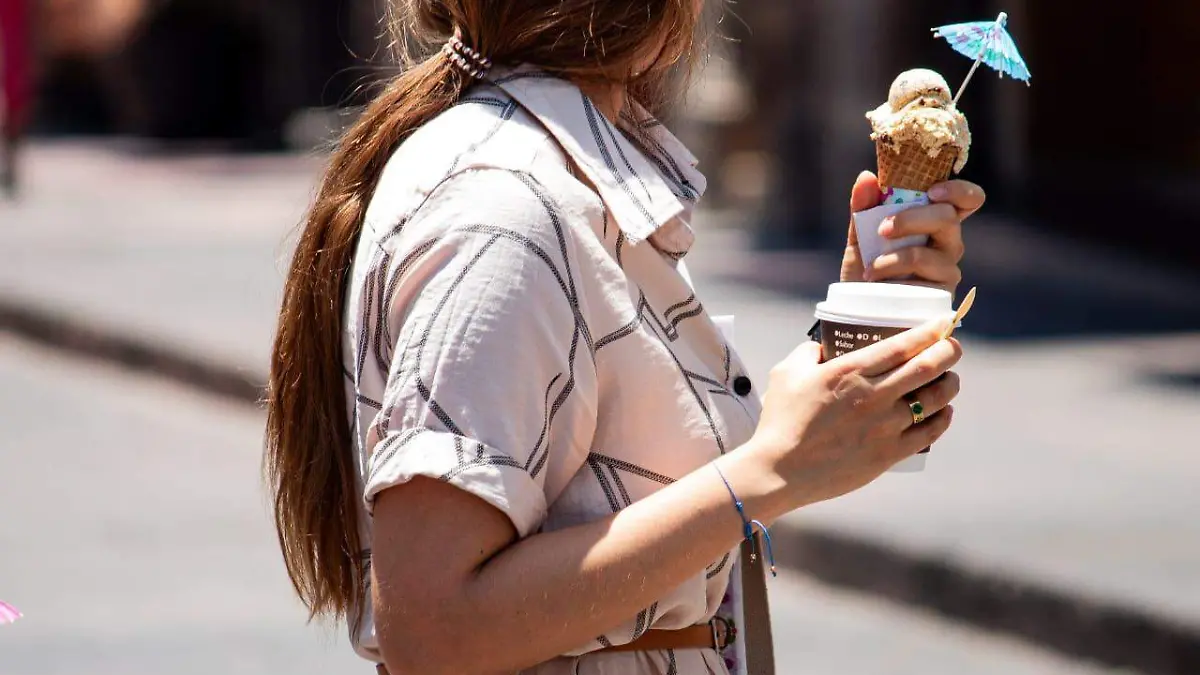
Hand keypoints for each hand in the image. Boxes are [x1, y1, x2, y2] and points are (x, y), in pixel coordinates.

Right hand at [747, 315, 961, 506]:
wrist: (779, 471)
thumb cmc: (780, 420)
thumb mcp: (787, 373)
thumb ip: (809, 353)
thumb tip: (825, 347)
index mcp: (849, 371)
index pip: (903, 345)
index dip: (931, 331)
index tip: (944, 323)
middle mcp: (873, 396)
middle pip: (928, 367)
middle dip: (948, 352)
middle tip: (952, 347)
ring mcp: (884, 426)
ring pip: (936, 399)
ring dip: (950, 384)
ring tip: (949, 379)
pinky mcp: (888, 454)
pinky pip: (930, 433)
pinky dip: (943, 418)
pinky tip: (945, 411)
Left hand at [841, 171, 984, 293]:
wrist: (860, 310)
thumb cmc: (867, 269)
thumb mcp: (860, 237)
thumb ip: (863, 208)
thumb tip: (866, 177)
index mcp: (935, 222)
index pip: (967, 200)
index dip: (958, 190)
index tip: (932, 191)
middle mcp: (948, 243)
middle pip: (948, 219)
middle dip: (912, 219)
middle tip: (883, 229)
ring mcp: (948, 271)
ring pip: (930, 255)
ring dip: (895, 259)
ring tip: (871, 270)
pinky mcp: (941, 297)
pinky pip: (922, 285)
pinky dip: (895, 282)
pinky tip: (879, 286)